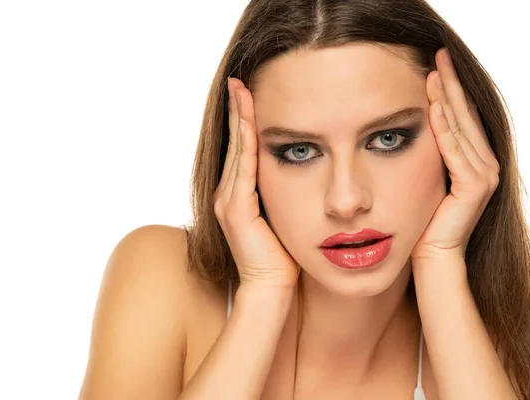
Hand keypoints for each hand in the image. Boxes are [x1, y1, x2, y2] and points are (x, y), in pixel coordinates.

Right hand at [212, 77, 299, 288]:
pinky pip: (243, 167)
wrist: (273, 289)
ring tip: (242, 89)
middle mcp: (227, 195)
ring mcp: (227, 201)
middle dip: (238, 110)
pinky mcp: (235, 210)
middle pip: (235, 143)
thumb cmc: (283, 258)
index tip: (250, 93)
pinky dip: (245, 141)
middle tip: (241, 80)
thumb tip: (302, 174)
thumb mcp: (284, 218)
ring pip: (236, 150)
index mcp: (237, 196)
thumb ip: (283, 195)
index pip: (242, 149)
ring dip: (240, 118)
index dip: (244, 121)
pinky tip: (249, 119)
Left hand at [411, 48, 500, 262]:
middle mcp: (486, 164)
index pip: (463, 116)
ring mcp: (485, 175)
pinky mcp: (475, 187)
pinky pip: (455, 151)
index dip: (451, 89)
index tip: (435, 63)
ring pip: (461, 128)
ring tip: (434, 72)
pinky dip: (444, 129)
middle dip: (451, 84)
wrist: (431, 256)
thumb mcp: (427, 178)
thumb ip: (431, 154)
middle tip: (438, 55)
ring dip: (447, 99)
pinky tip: (433, 107)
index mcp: (476, 160)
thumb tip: (414, 125)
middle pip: (466, 115)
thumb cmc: (424, 220)